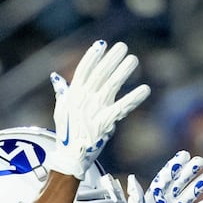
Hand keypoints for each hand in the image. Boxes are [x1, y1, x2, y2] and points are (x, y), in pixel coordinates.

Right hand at [45, 40, 151, 179]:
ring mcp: (93, 111)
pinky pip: (122, 108)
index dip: (92, 57)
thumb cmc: (67, 134)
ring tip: (133, 60)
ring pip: (111, 87)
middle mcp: (83, 100)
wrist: (70, 157)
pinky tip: (145, 89)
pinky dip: (133, 98)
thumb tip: (57, 77)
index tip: (102, 44)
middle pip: (99, 75)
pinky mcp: (104, 123)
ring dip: (123, 72)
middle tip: (123, 47)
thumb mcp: (61, 110)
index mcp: (73, 95)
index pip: (83, 71)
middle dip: (111, 59)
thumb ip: (62, 92)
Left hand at [124, 151, 202, 202]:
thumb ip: (136, 199)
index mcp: (152, 198)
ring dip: (201, 184)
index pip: (165, 178)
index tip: (184, 155)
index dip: (174, 166)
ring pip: (191, 194)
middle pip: (180, 183)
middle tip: (200, 160)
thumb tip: (132, 178)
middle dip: (190, 171)